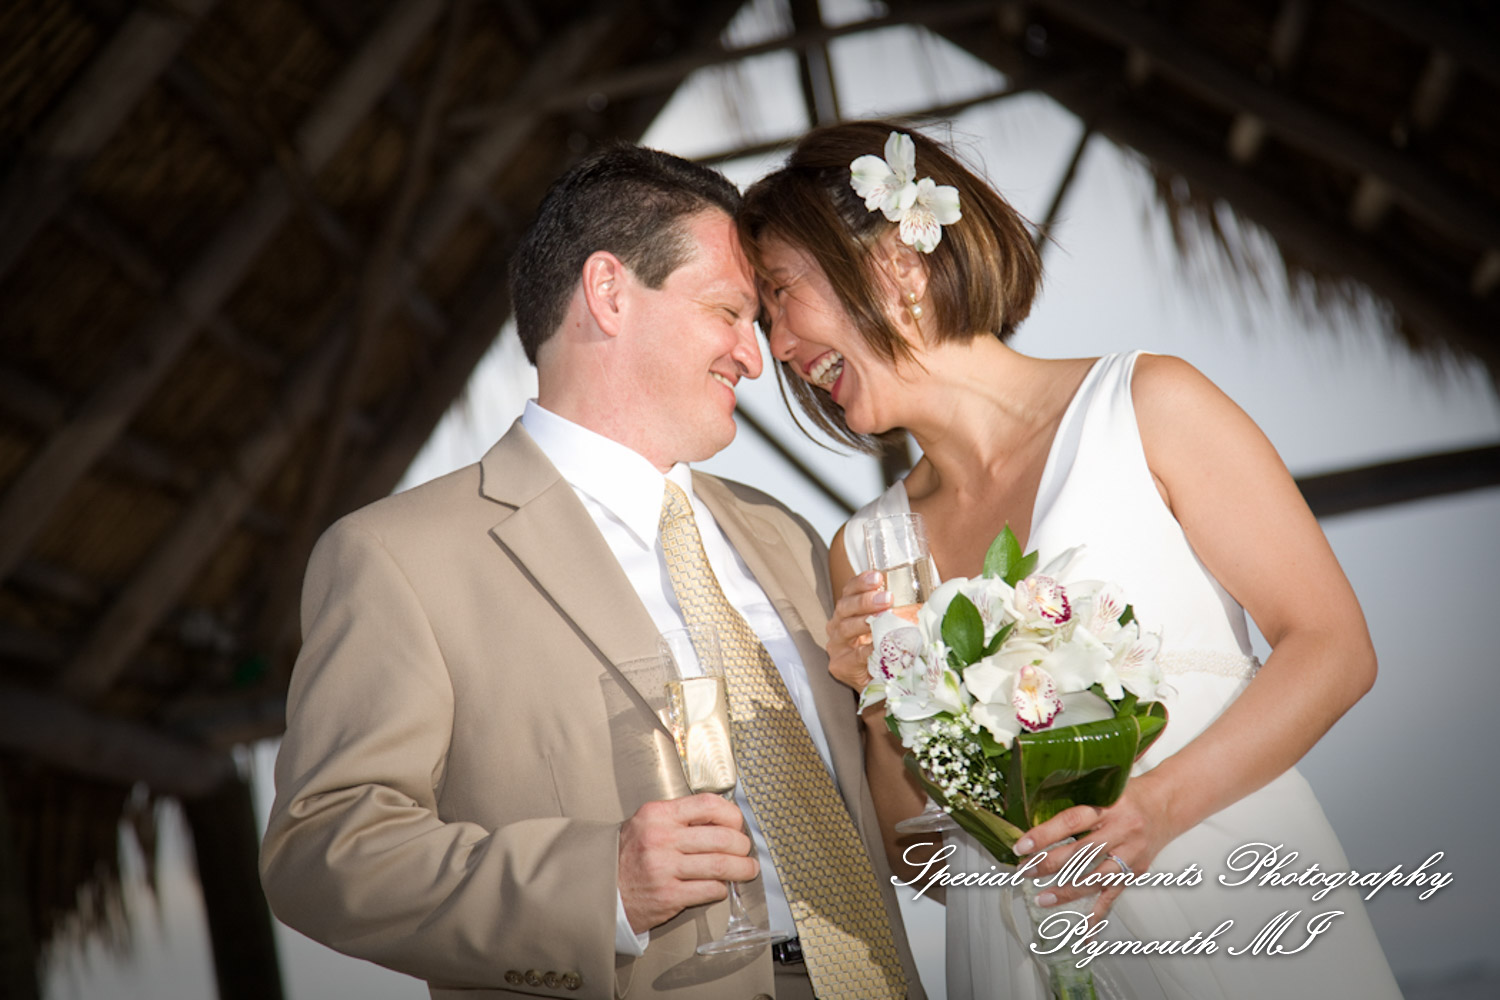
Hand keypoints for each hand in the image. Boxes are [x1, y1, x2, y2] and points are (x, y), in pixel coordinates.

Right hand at [618, 793, 757, 932]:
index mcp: (657, 814)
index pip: (708, 804)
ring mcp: (664, 868)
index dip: (732, 815)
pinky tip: (720, 886)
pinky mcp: (668, 896)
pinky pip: (710, 890)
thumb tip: (722, 820)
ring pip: (720, 865)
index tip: (737, 824)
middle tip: (746, 851)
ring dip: (741, 869)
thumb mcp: (647, 823)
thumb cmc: (628, 855)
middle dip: (742, 846)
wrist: (600, 889)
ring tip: (747, 870)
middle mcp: (660, 839)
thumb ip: (680, 818)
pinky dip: (721, 888)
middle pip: (721, 838)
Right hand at [827, 571, 891, 693]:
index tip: (877, 576)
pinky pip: (854, 655)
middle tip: (886, 597)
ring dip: (865, 621)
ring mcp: (836, 646)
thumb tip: (926, 596)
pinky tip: (878, 645)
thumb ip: (897, 611)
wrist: (876, 684)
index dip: (861, 582)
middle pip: (844, 607)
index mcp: (846, 613)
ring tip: (882, 616)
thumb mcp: (888, 627)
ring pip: (845, 628)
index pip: (849, 592)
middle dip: (865, 600)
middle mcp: (836, 626)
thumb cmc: (884, 650)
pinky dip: (867, 650)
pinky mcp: (840, 665)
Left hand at [1014, 775, 1176, 918]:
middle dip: (1049, 864)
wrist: (1168, 804)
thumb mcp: (1105, 788)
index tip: (1022, 846)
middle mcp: (1122, 830)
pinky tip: (1084, 930)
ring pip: (1096, 878)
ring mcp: (1130, 854)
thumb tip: (1035, 817)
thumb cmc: (1131, 795)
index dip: (1045, 834)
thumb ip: (1077, 801)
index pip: (1072, 821)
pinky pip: (1114, 895)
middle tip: (1024, 871)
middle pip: (1082, 852)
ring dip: (1067, 891)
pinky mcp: (1136, 871)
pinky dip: (1098, 914)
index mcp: (1110, 806)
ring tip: (1043, 898)